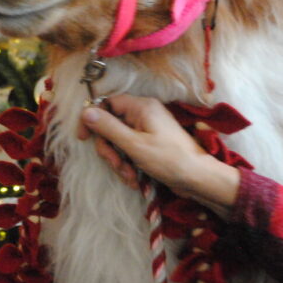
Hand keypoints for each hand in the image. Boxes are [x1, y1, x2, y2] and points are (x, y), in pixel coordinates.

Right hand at [78, 94, 239, 216]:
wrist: (198, 179)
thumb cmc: (168, 159)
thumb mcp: (133, 145)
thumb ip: (108, 127)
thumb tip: (85, 111)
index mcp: (141, 107)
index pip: (106, 103)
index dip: (93, 118)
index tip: (84, 137)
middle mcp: (144, 113)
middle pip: (111, 125)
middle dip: (110, 148)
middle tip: (116, 164)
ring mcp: (147, 129)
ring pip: (119, 140)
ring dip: (119, 160)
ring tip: (129, 176)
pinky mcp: (150, 143)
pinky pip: (130, 149)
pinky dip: (128, 164)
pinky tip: (135, 179)